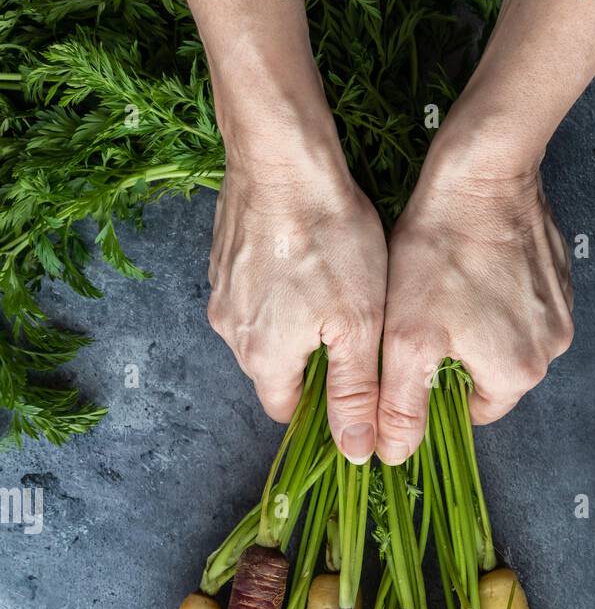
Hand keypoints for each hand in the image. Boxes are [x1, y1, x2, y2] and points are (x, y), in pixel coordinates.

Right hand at [207, 153, 386, 461]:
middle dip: (311, 360)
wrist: (282, 156)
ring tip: (333, 287)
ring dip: (297, 322)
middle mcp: (231, 333)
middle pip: (275, 371)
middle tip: (352, 325)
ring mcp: (221, 293)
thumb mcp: (358, 327)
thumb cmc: (327, 238)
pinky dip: (280, 289)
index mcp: (263, 359)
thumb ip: (355, 394)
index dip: (323, 404)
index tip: (353, 381)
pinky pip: (254, 293)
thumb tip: (355, 452)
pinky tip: (309, 261)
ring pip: (264, 330)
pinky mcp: (222, 260)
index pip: (289, 411)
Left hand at [376, 146, 573, 463]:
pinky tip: (472, 266)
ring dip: (478, 322)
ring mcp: (562, 311)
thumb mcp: (407, 340)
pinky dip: (497, 293)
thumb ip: (401, 406)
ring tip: (449, 285)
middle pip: (492, 374)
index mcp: (518, 374)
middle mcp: (552, 350)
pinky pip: (523, 304)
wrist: (484, 170)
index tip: (417, 355)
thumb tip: (392, 455)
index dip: (438, 387)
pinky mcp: (560, 277)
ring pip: (507, 338)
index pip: (473, 409)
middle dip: (459, 353)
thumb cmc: (443, 251)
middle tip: (426, 314)